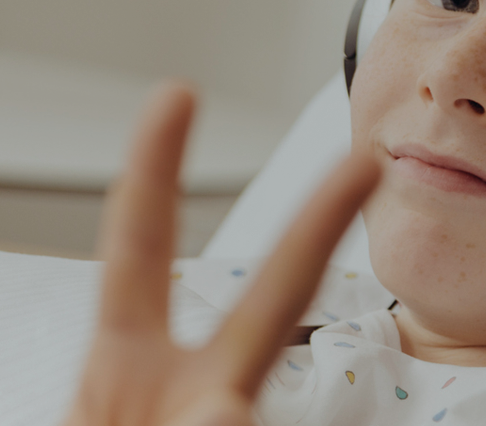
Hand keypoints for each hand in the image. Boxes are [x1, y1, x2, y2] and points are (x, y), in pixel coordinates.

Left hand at [62, 82, 381, 425]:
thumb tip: (227, 410)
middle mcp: (188, 389)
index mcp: (123, 360)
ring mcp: (222, 425)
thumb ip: (164, 416)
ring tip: (200, 421)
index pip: (141, 244)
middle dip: (318, 223)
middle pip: (272, 294)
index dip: (155, 167)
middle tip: (362, 164)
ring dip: (220, 422)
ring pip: (243, 412)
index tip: (178, 94)